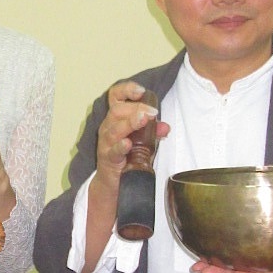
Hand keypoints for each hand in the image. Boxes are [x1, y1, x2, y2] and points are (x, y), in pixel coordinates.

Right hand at [92, 81, 170, 202]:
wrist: (113, 182)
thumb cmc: (127, 156)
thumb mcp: (143, 140)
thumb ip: (154, 131)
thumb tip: (166, 127)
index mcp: (116, 118)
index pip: (115, 96)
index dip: (126, 89)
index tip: (141, 90)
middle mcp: (108, 127)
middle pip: (117, 110)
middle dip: (136, 108)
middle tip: (152, 112)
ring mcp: (106, 143)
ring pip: (114, 129)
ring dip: (130, 122)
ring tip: (143, 119)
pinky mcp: (107, 159)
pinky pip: (112, 151)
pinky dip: (120, 146)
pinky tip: (128, 143)